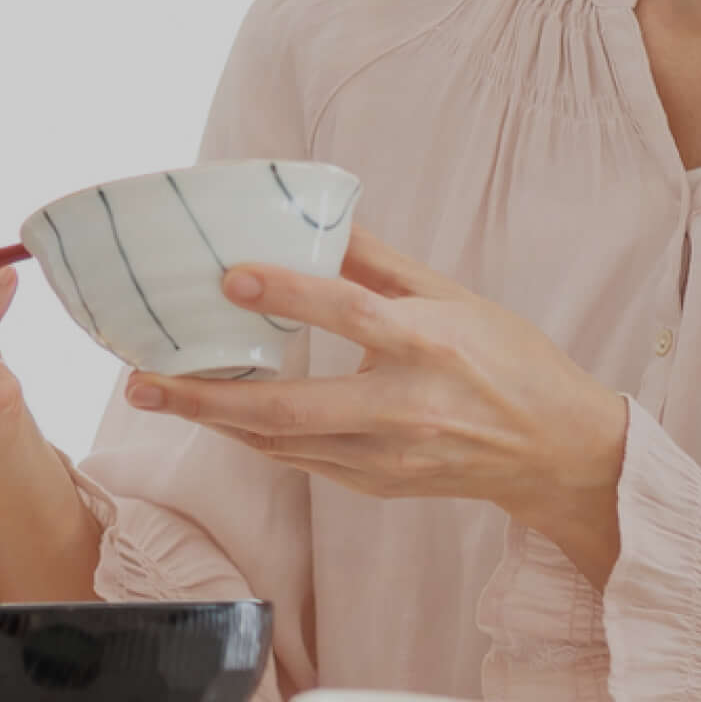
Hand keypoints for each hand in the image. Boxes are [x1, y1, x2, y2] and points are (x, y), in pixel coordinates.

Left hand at [127, 229, 627, 578]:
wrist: (558, 453)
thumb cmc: (510, 362)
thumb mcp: (455, 297)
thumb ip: (381, 263)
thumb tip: (322, 216)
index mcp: (430, 346)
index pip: (352, 314)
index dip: (292, 294)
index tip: (232, 276)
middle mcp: (407, 408)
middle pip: (294, 408)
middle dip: (210, 398)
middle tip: (143, 380)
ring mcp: (391, 457)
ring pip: (286, 444)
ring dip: (218, 420)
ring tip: (159, 394)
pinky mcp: (380, 485)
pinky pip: (303, 462)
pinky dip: (256, 439)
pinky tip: (219, 416)